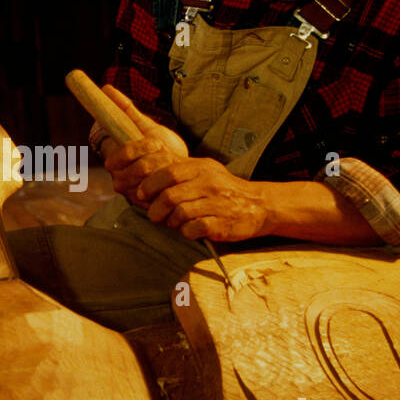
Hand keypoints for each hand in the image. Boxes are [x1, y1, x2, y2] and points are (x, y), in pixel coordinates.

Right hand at [96, 85, 188, 207]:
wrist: (183, 172)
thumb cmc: (162, 149)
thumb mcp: (147, 127)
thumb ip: (126, 110)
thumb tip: (106, 87)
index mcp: (117, 162)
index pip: (118, 158)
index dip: (137, 150)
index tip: (155, 142)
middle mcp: (121, 181)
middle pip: (133, 172)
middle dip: (155, 160)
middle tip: (168, 154)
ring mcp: (134, 195)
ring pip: (147, 183)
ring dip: (165, 172)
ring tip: (174, 165)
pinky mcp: (149, 208)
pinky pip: (158, 196)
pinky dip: (171, 185)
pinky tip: (176, 179)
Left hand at [139, 157, 271, 242]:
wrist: (258, 205)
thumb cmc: (222, 189)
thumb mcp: (203, 171)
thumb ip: (177, 170)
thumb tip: (142, 173)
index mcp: (201, 167)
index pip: (168, 172)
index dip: (150, 184)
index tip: (141, 194)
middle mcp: (209, 183)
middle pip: (170, 195)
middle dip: (155, 208)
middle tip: (153, 215)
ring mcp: (216, 203)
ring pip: (180, 212)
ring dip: (170, 221)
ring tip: (173, 222)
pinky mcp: (221, 223)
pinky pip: (194, 228)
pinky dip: (186, 231)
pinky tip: (189, 230)